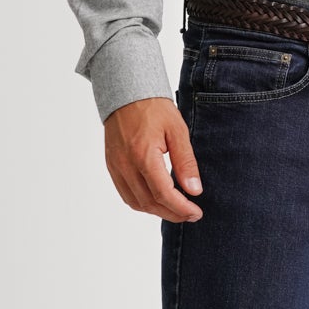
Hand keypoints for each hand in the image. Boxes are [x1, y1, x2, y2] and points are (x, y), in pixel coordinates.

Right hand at [104, 97, 204, 220]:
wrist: (126, 93)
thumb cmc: (153, 108)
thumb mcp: (177, 131)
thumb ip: (186, 162)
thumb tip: (194, 190)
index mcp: (143, 155)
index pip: (163, 193)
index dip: (181, 208)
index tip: (196, 212)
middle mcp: (126, 164)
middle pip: (149, 203)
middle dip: (172, 213)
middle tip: (191, 214)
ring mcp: (116, 167)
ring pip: (136, 203)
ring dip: (157, 212)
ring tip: (177, 210)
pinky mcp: (112, 166)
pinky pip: (126, 194)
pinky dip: (142, 203)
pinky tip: (157, 201)